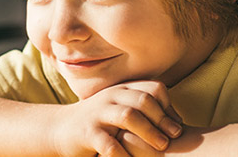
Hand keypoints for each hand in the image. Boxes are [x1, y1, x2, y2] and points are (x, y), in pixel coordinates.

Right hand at [50, 80, 182, 155]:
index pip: (153, 88)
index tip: (177, 124)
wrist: (60, 128)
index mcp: (122, 90)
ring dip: (148, 132)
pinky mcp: (87, 133)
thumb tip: (177, 122)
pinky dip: (124, 155)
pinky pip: (109, 144)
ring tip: (161, 147)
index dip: (169, 105)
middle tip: (174, 136)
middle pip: (143, 99)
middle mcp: (111, 97)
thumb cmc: (99, 121)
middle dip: (162, 118)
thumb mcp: (120, 108)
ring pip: (128, 116)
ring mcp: (98, 114)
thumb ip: (143, 109)